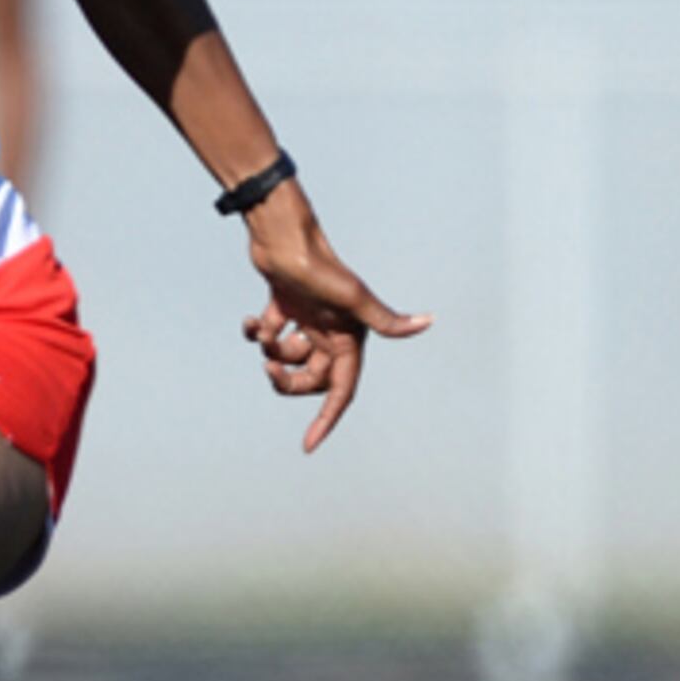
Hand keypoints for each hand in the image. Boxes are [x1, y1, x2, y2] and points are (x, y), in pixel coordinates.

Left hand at [236, 191, 430, 452]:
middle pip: (310, 378)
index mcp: (350, 337)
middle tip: (268, 368)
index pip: (341, 390)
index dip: (327, 419)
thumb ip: (385, 319)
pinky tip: (251, 322)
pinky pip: (267, 335)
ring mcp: (307, 320)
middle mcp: (331, 332)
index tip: (308, 445)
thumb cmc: (319, 265)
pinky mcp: (283, 308)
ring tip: (262, 331)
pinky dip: (255, 332)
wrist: (283, 235)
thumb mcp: (352, 298)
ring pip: (286, 357)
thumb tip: (428, 323)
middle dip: (287, 379)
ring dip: (270, 350)